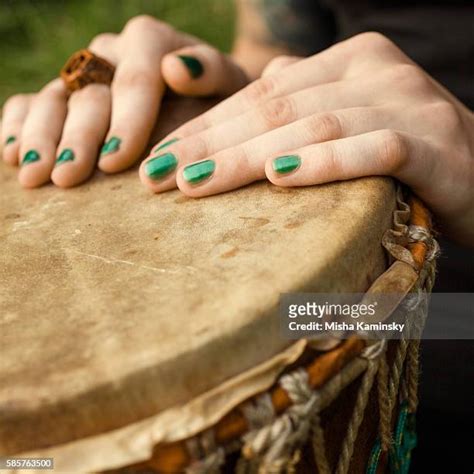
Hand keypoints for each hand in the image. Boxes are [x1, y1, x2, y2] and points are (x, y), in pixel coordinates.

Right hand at [1, 15, 246, 188]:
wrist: (206, 103)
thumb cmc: (222, 102)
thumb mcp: (231, 88)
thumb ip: (211, 74)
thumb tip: (175, 68)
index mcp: (152, 43)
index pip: (136, 75)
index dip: (125, 118)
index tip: (117, 161)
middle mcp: (112, 54)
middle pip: (89, 90)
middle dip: (79, 137)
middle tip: (69, 177)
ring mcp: (85, 74)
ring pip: (54, 97)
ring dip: (42, 137)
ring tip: (35, 176)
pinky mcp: (67, 94)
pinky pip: (31, 102)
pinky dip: (19, 125)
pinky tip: (13, 154)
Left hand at [139, 32, 473, 246]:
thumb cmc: (404, 157)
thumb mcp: (347, 125)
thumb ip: (304, 110)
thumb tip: (245, 115)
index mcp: (347, 61)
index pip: (260, 94)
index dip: (205, 126)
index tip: (159, 159)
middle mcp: (374, 70)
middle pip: (275, 108)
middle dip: (210, 143)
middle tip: (159, 176)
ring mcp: (405, 101)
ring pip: (311, 126)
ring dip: (247, 156)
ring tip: (196, 183)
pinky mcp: (432, 142)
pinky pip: (372, 149)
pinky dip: (324, 163)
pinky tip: (279, 179)